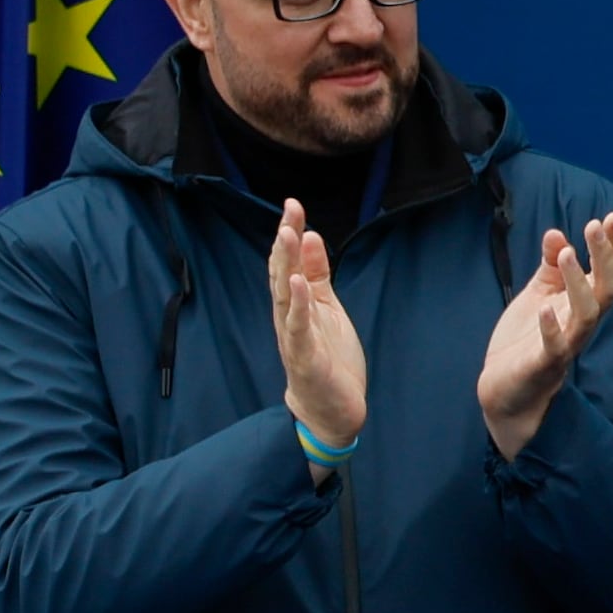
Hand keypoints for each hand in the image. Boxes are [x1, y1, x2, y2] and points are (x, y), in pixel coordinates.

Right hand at [265, 201, 367, 470]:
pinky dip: (298, 304)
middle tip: (289, 210)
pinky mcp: (304, 357)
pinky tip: (298, 283)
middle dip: (286, 241)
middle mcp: (288, 316)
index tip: (293, 205)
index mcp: (295, 304)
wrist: (330, 408)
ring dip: (286, 265)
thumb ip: (317, 276)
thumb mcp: (326, 309)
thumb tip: (312, 237)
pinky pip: (298, 327)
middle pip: (282, 272)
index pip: (288, 262)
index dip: (290, 234)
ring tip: (289, 235)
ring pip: (285, 295)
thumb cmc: (327, 357)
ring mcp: (293, 336)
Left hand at [477, 214, 612, 460]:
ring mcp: (566, 344)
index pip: (609, 273)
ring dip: (580, 283)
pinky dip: (552, 328)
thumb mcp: (539, 295)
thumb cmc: (525, 341)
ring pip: (587, 313)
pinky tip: (545, 308)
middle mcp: (582, 324)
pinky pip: (554, 347)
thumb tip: (556, 233)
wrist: (506, 389)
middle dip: (604, 257)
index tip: (609, 218)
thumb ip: (550, 267)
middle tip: (596, 226)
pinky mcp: (543, 364)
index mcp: (583, 305)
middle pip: (607, 289)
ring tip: (568, 253)